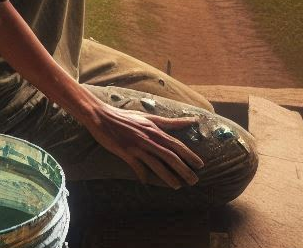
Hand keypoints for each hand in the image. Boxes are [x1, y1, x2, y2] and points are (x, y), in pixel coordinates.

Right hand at [78, 100, 205, 187]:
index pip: (176, 144)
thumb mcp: (149, 118)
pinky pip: (137, 167)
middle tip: (194, 181)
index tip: (201, 165)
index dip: (190, 155)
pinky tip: (147, 184)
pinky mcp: (125, 152)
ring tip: (177, 186)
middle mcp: (148, 139)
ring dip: (168, 176)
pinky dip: (143, 176)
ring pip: (156, 164)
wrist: (101, 116)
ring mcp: (137, 146)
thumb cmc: (126, 117)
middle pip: (170, 156)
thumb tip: (192, 120)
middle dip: (183, 169)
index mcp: (155, 130)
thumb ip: (171, 122)